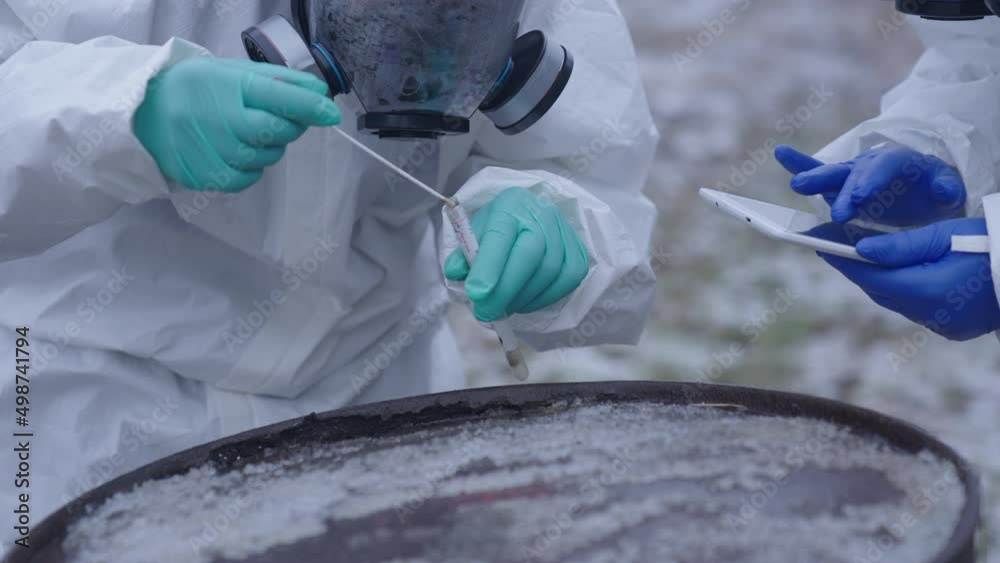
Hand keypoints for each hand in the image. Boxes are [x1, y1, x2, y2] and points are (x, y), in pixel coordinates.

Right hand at [134, 58, 340, 191]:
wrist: (143, 113)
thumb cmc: (197, 90)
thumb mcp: (232, 73)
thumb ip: (278, 82)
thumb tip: (319, 95)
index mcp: (228, 85)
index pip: (278, 96)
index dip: (309, 106)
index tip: (330, 112)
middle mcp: (220, 118)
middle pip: (277, 131)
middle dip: (289, 126)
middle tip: (279, 118)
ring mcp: (211, 150)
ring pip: (267, 157)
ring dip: (268, 147)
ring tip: (244, 132)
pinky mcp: (205, 176)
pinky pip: (249, 178)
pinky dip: (251, 168)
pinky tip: (234, 151)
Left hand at [444, 187, 589, 321]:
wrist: (529, 217)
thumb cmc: (498, 229)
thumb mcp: (474, 234)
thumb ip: (463, 254)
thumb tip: (456, 273)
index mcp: (509, 206)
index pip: (500, 235)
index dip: (490, 267)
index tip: (476, 294)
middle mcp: (541, 214)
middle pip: (529, 255)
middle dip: (505, 291)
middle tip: (486, 313)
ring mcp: (563, 231)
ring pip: (549, 271)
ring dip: (523, 298)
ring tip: (503, 308)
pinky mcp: (578, 250)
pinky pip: (568, 279)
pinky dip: (545, 298)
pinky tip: (526, 302)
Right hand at [775, 145, 965, 226]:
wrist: (921, 188)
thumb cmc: (931, 190)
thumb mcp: (946, 189)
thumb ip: (946, 188)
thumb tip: (944, 190)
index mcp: (896, 162)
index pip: (880, 171)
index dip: (866, 185)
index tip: (854, 203)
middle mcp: (869, 163)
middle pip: (852, 172)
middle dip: (841, 190)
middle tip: (835, 212)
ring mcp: (851, 173)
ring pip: (831, 173)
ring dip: (814, 178)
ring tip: (797, 185)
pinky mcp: (838, 184)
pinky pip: (816, 171)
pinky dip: (798, 163)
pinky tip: (781, 152)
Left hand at [818, 218, 999, 340]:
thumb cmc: (990, 245)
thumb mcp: (944, 235)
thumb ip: (900, 246)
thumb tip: (860, 251)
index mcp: (925, 291)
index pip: (869, 276)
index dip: (841, 259)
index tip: (817, 242)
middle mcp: (928, 313)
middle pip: (878, 290)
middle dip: (855, 267)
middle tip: (831, 243)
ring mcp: (940, 324)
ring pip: (894, 300)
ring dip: (876, 278)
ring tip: (856, 254)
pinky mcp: (951, 327)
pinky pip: (913, 307)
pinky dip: (900, 289)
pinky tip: (893, 272)